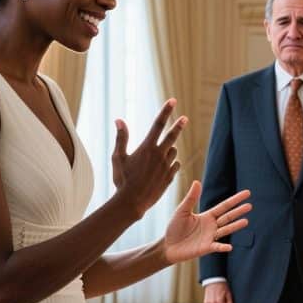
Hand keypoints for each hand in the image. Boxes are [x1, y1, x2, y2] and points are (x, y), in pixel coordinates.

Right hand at [111, 99, 185, 216]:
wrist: (132, 202)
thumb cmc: (122, 180)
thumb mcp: (118, 157)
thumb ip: (121, 138)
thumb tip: (119, 120)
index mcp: (147, 147)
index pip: (158, 124)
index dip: (166, 111)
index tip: (173, 101)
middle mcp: (159, 155)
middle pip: (172, 136)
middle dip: (178, 126)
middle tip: (185, 119)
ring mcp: (166, 167)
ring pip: (173, 152)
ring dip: (169, 149)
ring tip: (157, 157)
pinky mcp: (170, 177)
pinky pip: (175, 165)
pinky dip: (172, 163)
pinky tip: (164, 167)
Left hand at [164, 181, 251, 263]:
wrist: (168, 246)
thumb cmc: (174, 228)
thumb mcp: (182, 211)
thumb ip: (191, 198)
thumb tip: (197, 182)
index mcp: (207, 216)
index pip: (224, 206)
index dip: (235, 200)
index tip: (247, 193)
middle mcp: (212, 226)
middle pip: (228, 217)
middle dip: (238, 211)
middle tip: (250, 206)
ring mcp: (210, 237)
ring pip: (225, 230)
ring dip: (235, 226)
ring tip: (246, 221)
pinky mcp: (206, 248)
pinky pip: (216, 247)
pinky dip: (222, 247)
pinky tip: (230, 247)